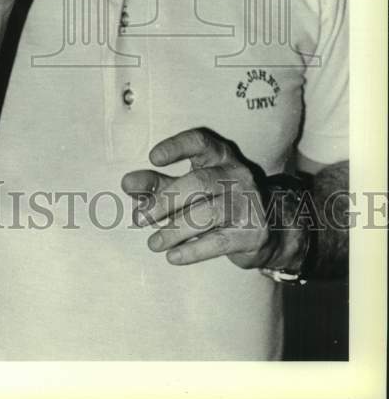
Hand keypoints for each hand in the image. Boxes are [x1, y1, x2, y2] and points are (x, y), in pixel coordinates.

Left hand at [121, 127, 301, 270]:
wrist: (269, 228)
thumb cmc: (217, 199)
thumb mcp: (188, 187)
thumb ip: (158, 184)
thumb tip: (127, 184)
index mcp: (220, 156)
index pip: (200, 142)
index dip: (177, 147)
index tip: (153, 157)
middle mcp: (237, 174)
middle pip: (199, 182)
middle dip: (165, 200)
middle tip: (139, 218)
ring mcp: (248, 203)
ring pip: (208, 213)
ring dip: (175, 230)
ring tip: (153, 243)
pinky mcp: (253, 233)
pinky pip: (219, 242)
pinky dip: (192, 251)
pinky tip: (172, 256)